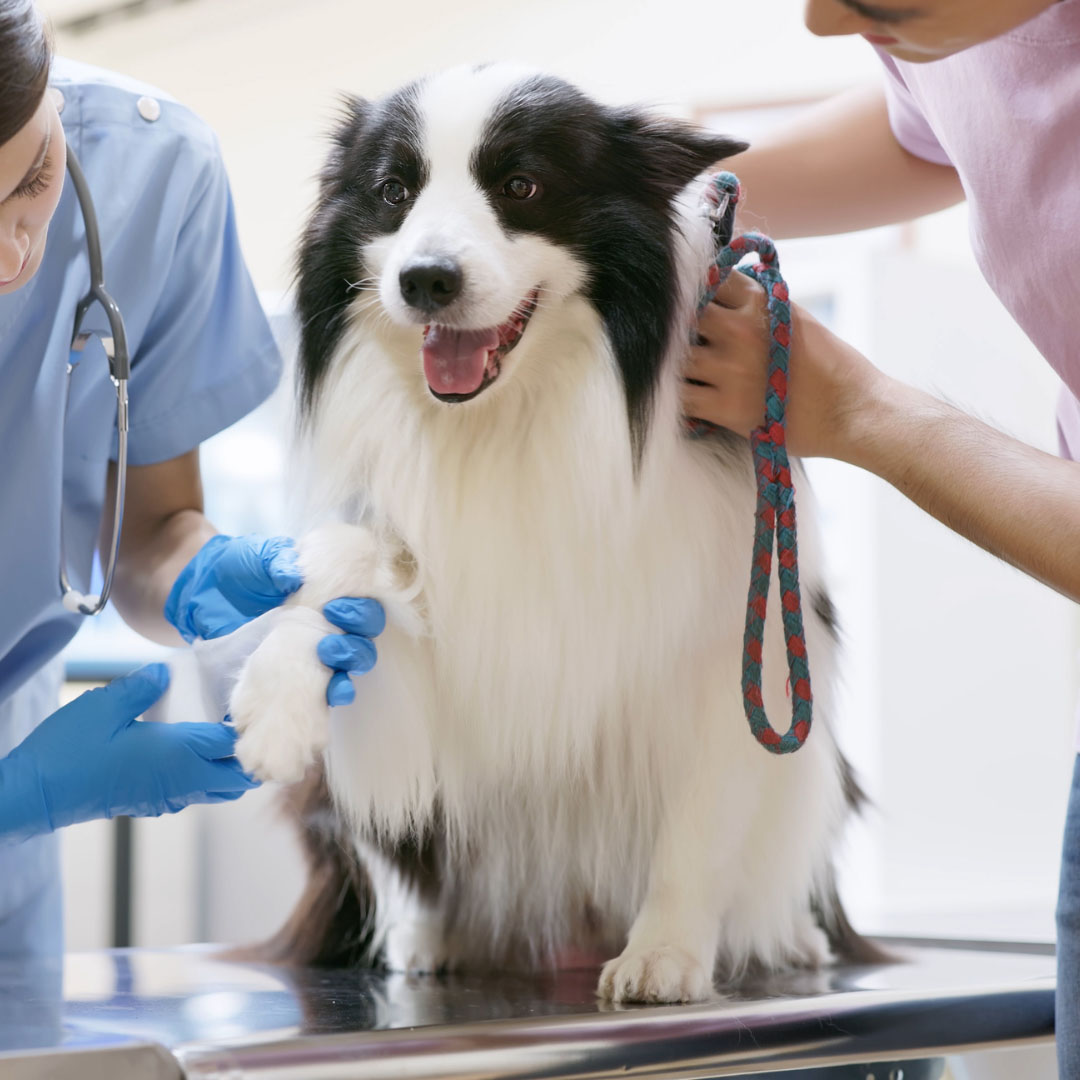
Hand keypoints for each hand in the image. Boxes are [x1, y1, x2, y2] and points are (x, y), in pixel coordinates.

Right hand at [0, 664, 257, 843]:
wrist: (35, 797)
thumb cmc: (68, 751)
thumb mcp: (103, 707)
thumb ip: (140, 688)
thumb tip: (164, 672)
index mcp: (178, 755)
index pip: (230, 745)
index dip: (245, 729)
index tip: (251, 709)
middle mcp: (181, 781)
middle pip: (237, 779)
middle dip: (249, 758)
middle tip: (246, 728)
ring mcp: (168, 798)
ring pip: (218, 791)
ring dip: (230, 770)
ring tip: (226, 739)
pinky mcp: (152, 804)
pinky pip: (196, 794)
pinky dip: (208, 777)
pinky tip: (194, 753)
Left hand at [165, 534, 385, 707]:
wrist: (202, 594)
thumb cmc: (238, 568)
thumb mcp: (256, 556)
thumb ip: (275, 560)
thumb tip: (294, 574)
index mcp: (329, 590)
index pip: (364, 601)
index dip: (361, 608)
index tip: (334, 608)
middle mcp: (330, 620)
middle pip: (365, 635)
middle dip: (357, 639)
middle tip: (329, 639)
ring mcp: (315, 649)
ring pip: (354, 661)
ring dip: (350, 664)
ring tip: (329, 658)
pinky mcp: (297, 674)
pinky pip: (327, 687)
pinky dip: (336, 692)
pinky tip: (334, 694)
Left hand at [683, 269, 881, 459]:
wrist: (853, 411)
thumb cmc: (830, 366)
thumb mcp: (795, 317)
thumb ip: (757, 305)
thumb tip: (723, 295)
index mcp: (759, 302)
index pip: (706, 278)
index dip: (696, 292)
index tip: (696, 306)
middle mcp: (740, 330)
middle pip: (682, 317)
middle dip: (681, 330)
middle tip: (690, 345)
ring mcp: (730, 368)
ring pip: (675, 358)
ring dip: (678, 366)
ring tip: (690, 375)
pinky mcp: (725, 407)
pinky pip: (680, 397)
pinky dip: (678, 397)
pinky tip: (691, 399)